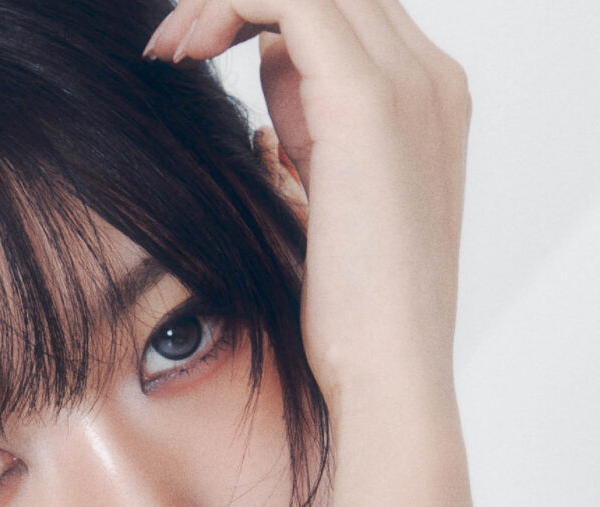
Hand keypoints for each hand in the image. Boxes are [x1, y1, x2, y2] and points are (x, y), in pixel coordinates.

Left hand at [146, 0, 470, 409]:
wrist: (388, 377)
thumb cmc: (350, 322)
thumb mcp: (320, 212)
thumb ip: (303, 149)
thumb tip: (266, 114)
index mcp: (427, 102)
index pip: (344, 13)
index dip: (264, 17)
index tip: (195, 55)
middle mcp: (429, 77)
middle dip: (241, 0)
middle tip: (171, 44)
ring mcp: (408, 82)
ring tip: (170, 46)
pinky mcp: (368, 101)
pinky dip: (230, 5)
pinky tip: (186, 49)